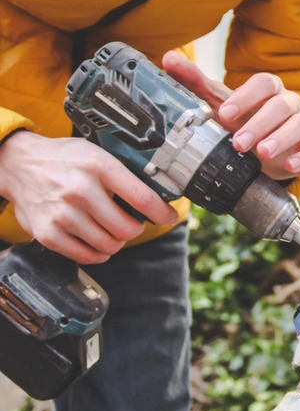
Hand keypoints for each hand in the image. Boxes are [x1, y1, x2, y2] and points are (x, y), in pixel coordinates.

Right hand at [0, 131, 179, 263]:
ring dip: (117, 242)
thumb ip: (125, 174)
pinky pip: (87, 256)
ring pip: (110, 245)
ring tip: (111, 230)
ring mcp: (63, 214)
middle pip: (128, 229)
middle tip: (131, 223)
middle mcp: (80, 190)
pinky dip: (98, 253)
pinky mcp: (48, 233)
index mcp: (99, 166)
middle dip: (135, 229)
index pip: (143, 198)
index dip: (163, 214)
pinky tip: (96, 241)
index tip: (169, 217)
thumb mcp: (98, 155)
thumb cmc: (65, 160)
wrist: (18, 164)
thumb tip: (160, 196)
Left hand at [162, 51, 299, 180]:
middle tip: (238, 142)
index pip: (264, 83)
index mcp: (269, 90)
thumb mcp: (221, 103)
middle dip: (260, 123)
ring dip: (281, 139)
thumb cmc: (245, 121)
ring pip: (299, 126)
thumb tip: (168, 58)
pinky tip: (290, 165)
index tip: (225, 113)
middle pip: (281, 106)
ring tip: (261, 153)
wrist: (270, 147)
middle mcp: (289, 104)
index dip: (246, 96)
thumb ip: (196, 83)